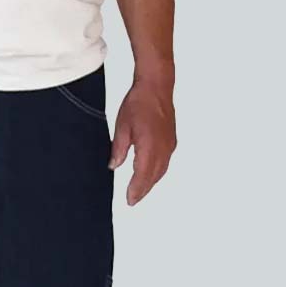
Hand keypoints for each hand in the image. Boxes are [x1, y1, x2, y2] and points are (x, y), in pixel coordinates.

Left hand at [109, 80, 176, 205]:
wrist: (156, 86)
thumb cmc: (139, 103)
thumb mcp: (122, 127)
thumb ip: (118, 150)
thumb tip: (114, 166)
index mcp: (149, 146)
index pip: (142, 175)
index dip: (136, 190)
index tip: (129, 200)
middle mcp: (163, 148)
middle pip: (153, 176)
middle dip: (143, 190)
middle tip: (133, 201)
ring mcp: (170, 144)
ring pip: (161, 170)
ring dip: (151, 182)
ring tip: (140, 192)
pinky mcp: (172, 140)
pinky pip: (165, 162)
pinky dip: (157, 172)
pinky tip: (150, 174)